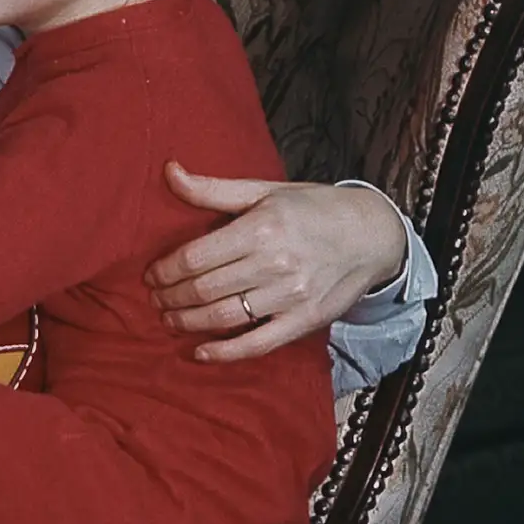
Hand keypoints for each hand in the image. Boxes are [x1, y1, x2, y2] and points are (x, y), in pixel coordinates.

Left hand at [150, 166, 410, 361]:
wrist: (372, 234)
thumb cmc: (312, 208)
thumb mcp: (264, 190)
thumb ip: (213, 189)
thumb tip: (169, 171)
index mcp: (262, 227)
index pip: (196, 257)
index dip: (166, 270)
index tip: (152, 275)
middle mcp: (276, 263)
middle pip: (205, 288)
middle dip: (171, 297)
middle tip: (155, 298)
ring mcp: (292, 296)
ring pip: (225, 316)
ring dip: (188, 321)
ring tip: (170, 318)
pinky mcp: (305, 320)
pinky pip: (258, 343)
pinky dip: (225, 352)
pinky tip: (199, 351)